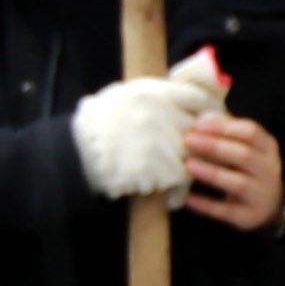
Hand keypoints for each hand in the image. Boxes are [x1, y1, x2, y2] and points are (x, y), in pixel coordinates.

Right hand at [68, 51, 222, 199]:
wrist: (71, 157)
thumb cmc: (95, 126)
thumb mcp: (120, 96)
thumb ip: (154, 96)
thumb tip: (188, 97)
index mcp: (152, 92)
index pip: (199, 98)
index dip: (210, 110)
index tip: (213, 120)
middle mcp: (161, 114)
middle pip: (202, 128)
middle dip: (203, 141)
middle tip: (203, 151)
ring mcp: (163, 142)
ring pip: (195, 155)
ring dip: (190, 166)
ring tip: (181, 174)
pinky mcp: (161, 169)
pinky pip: (183, 179)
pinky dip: (179, 188)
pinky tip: (171, 193)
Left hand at [178, 114, 284, 232]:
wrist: (270, 204)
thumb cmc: (248, 167)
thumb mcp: (247, 147)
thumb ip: (228, 132)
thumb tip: (199, 118)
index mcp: (267, 148)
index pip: (251, 132)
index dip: (224, 127)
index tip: (197, 124)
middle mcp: (268, 170)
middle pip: (244, 156)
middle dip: (214, 147)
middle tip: (187, 140)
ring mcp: (261, 194)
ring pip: (238, 183)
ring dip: (212, 173)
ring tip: (188, 165)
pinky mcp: (249, 216)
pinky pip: (227, 211)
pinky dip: (206, 205)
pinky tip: (188, 198)